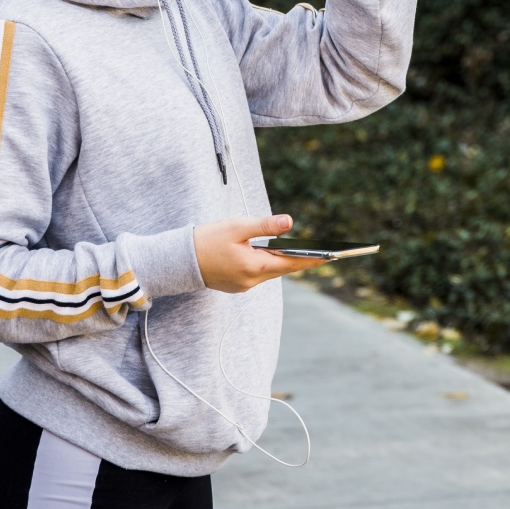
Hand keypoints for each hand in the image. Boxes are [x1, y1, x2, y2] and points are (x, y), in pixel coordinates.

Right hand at [193, 213, 324, 293]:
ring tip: (301, 252)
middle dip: (301, 260)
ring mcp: (243, 286)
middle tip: (323, 253)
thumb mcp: (237, 227)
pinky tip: (270, 256)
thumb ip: (264, 226)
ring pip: (270, 272)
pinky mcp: (235, 285)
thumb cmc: (207, 240)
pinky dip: (266, 265)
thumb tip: (289, 222)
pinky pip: (257, 274)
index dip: (313, 259)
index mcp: (254, 267)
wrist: (178, 261)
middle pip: (283, 269)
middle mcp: (251, 281)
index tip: (331, 256)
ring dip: (282, 262)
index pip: (292, 263)